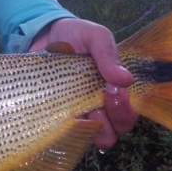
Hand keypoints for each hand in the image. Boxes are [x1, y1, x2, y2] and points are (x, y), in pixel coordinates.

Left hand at [29, 18, 137, 148]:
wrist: (42, 35)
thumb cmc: (74, 36)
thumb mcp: (94, 36)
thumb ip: (108, 54)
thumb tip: (127, 80)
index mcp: (113, 89)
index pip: (128, 112)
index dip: (125, 109)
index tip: (112, 91)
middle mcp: (98, 105)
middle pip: (113, 130)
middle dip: (111, 124)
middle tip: (99, 105)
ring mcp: (76, 111)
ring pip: (90, 135)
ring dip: (90, 131)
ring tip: (80, 116)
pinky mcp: (55, 113)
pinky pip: (64, 132)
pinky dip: (66, 130)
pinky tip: (60, 120)